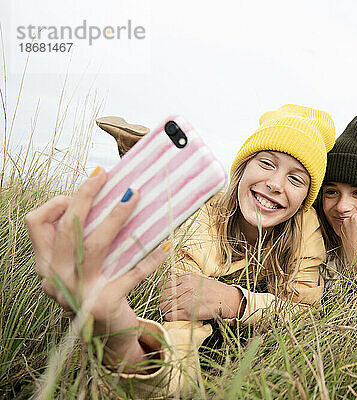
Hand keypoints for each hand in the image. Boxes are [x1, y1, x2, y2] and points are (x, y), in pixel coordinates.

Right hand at [25, 168, 168, 364]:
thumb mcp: (82, 267)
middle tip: (105, 175)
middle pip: (68, 228)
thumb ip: (84, 240)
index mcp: (46, 264)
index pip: (35, 224)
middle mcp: (55, 278)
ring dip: (116, 216)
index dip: (56, 203)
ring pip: (95, 244)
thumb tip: (113, 196)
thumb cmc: (98, 290)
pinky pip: (131, 273)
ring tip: (134, 196)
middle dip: (86, 196)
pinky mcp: (103, 303)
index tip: (81, 192)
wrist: (108, 337)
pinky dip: (149, 258)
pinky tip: (164, 246)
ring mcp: (77, 292)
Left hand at [160, 273, 244, 320]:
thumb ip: (183, 281)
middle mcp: (185, 287)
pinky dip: (169, 317)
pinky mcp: (189, 312)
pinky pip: (171, 315)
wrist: (226, 299)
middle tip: (164, 305)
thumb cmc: (213, 290)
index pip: (165, 284)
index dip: (162, 291)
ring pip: (165, 306)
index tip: (164, 296)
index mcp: (187, 278)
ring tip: (169, 311)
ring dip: (164, 310)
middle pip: (163, 295)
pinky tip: (172, 316)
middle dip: (162, 301)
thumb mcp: (197, 279)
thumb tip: (169, 284)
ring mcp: (187, 299)